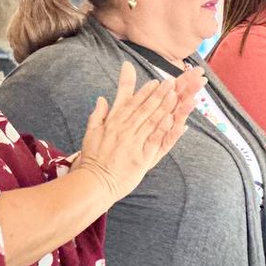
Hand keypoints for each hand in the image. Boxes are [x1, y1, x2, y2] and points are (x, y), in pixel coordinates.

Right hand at [74, 61, 196, 201]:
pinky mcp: (140, 157)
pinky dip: (163, 129)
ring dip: (163, 106)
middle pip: (144, 109)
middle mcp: (124, 130)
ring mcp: (133, 142)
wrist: (93, 183)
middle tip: (170, 82)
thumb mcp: (90, 133)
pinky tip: (172, 119)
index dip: (144, 92)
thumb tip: (101, 98)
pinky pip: (154, 140)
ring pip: (151, 121)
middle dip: (158, 94)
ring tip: (175, 94)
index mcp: (113, 123)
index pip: (130, 103)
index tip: (155, 82)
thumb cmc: (92, 160)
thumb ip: (97, 114)